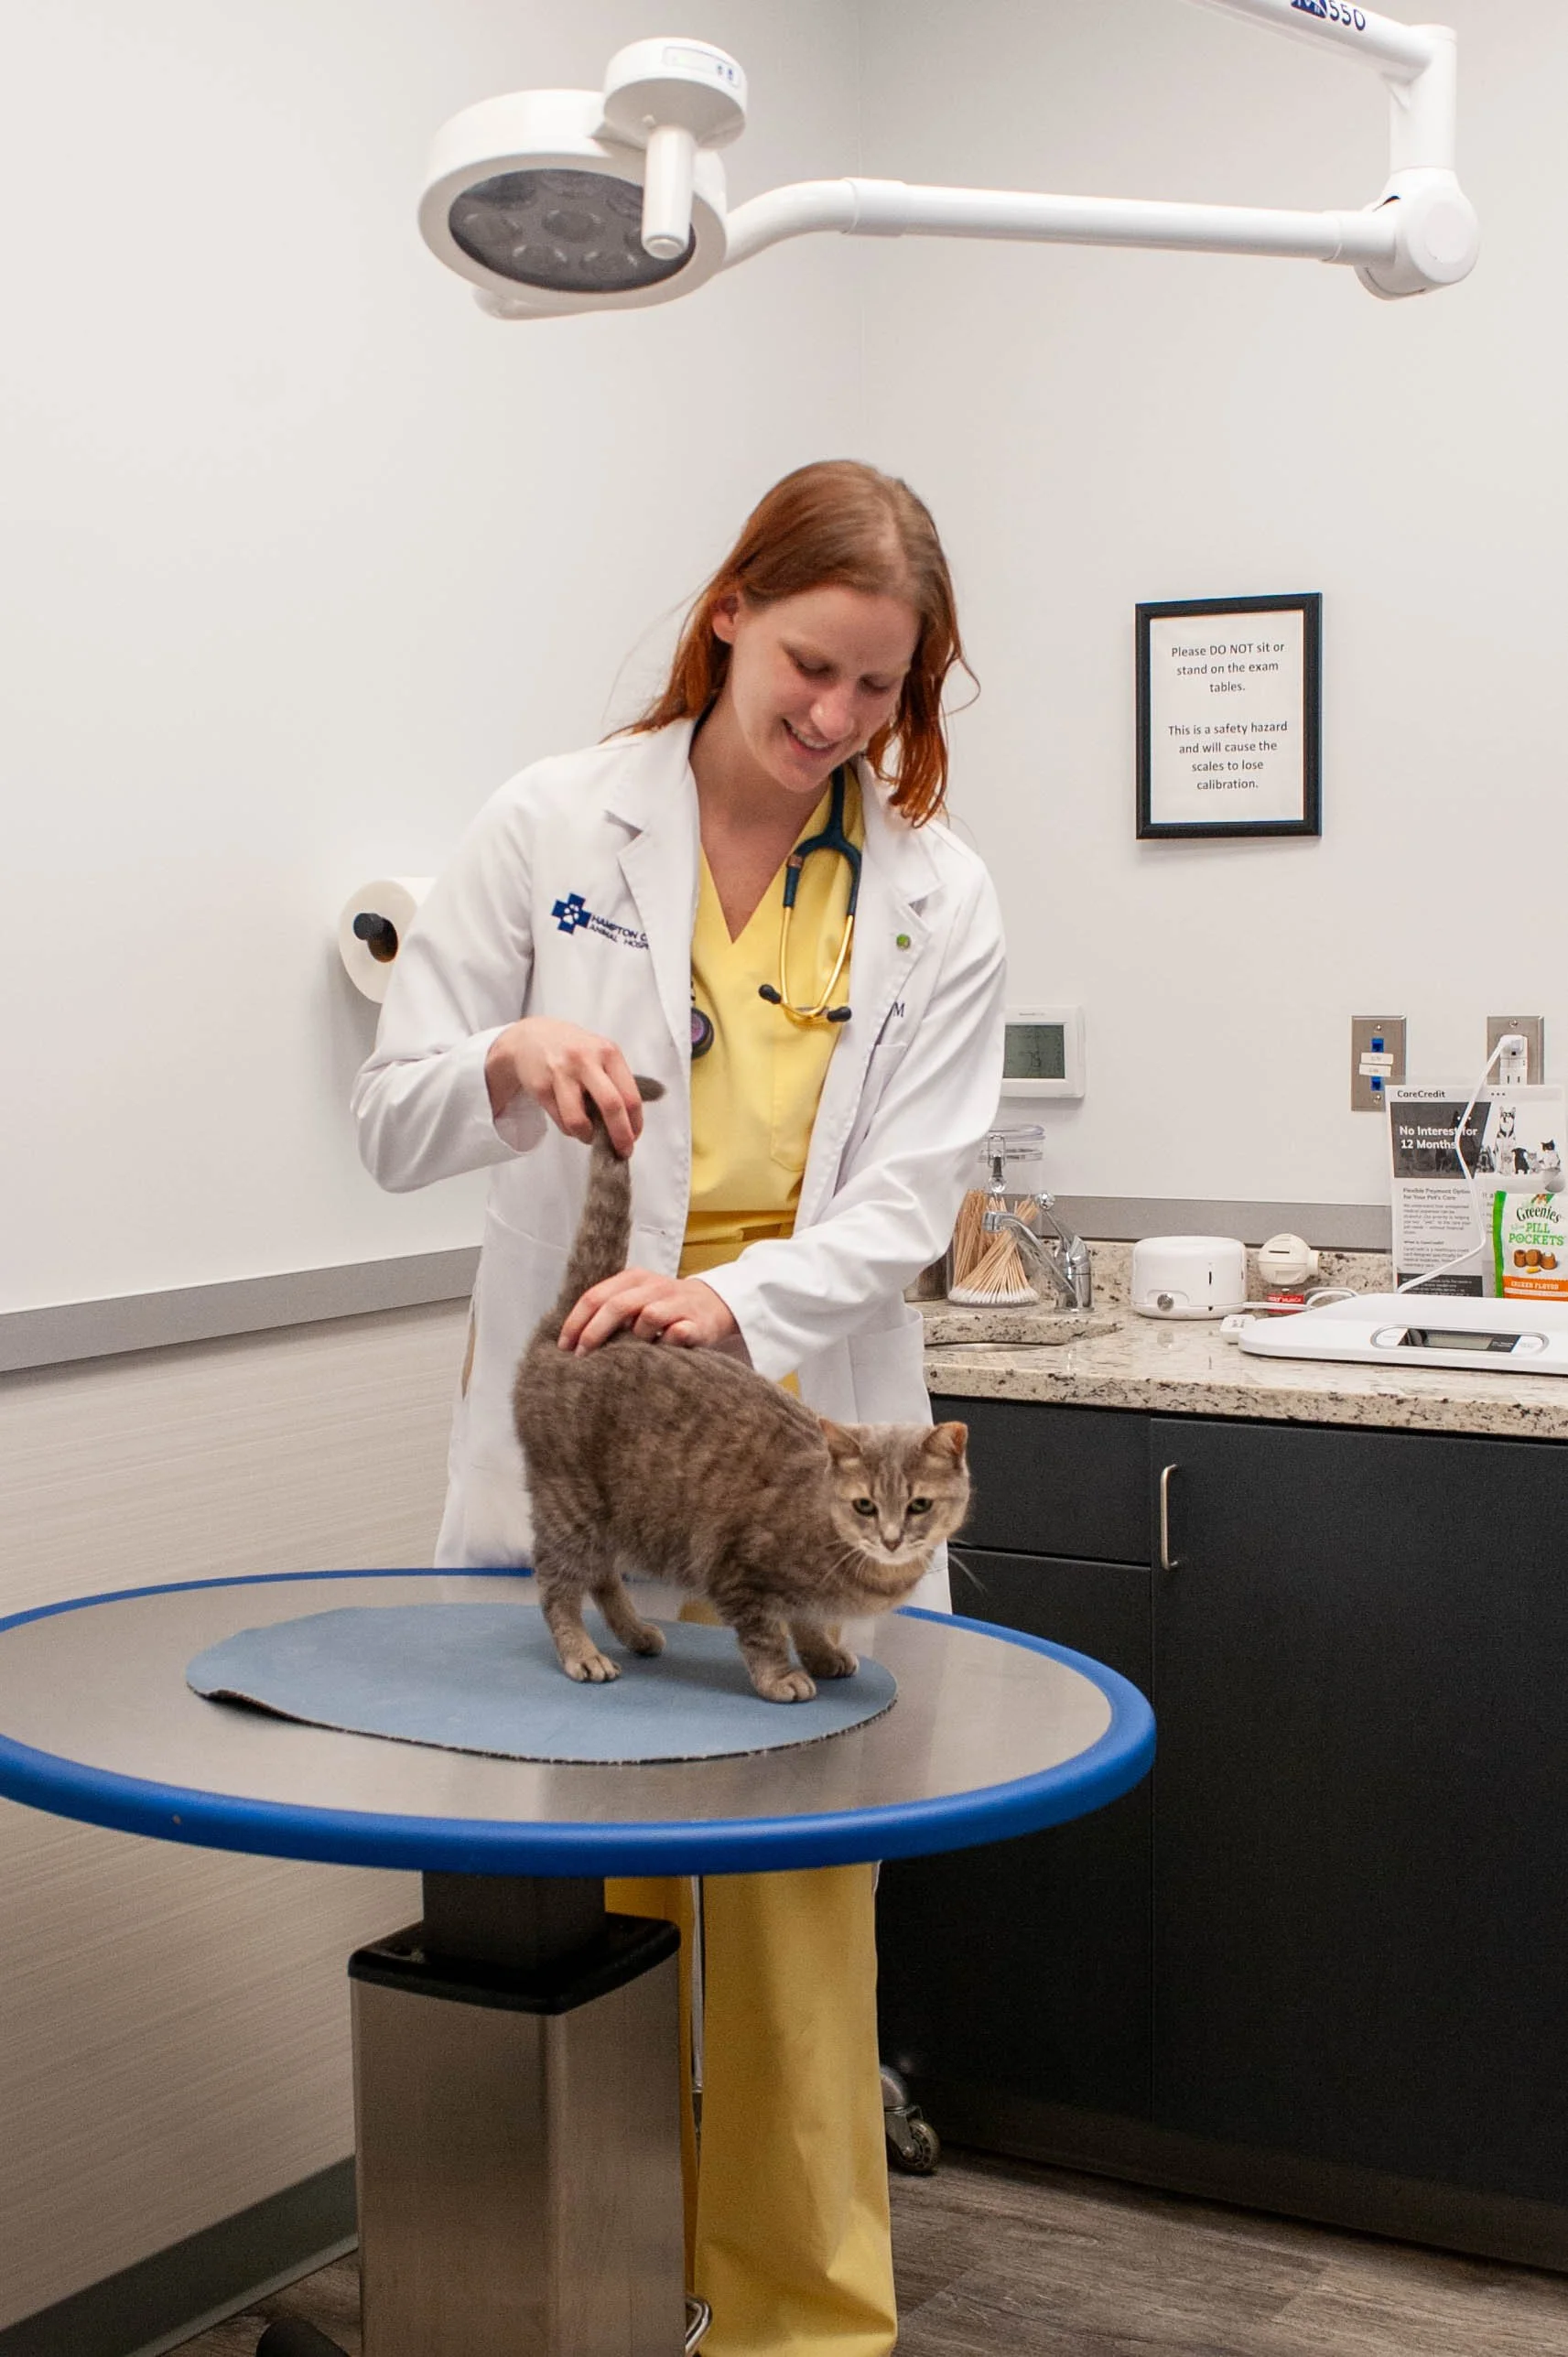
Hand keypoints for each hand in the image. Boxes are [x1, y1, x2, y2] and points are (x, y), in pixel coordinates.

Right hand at [485, 1019, 642, 1156]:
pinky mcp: (541, 1087)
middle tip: (622, 1151)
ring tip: (590, 1135)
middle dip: (620, 1136)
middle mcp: (585, 1060)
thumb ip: (616, 1081)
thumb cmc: (573, 1050)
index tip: (634, 1137)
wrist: (531, 1037)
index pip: (630, 1095)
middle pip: (611, 1106)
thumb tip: (629, 1124)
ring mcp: (561, 1073)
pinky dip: (569, 1129)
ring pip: (579, 1121)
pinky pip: (560, 1121)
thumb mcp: (600, 1053)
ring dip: (588, 1136)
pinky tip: (571, 1120)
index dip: (635, 1123)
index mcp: (608, 1052)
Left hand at [560, 1269, 740, 1355]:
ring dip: (634, 1339)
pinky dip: (665, 1345)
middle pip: (617, 1306)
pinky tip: (659, 1354)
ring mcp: (677, 1303)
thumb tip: (572, 1339)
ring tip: (629, 1355)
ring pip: (648, 1317)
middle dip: (594, 1333)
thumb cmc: (664, 1307)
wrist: (713, 1304)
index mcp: (633, 1279)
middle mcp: (654, 1287)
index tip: (565, 1346)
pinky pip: (677, 1334)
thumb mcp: (635, 1299)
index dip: (576, 1322)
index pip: (596, 1296)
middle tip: (582, 1357)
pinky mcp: (697, 1322)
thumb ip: (609, 1310)